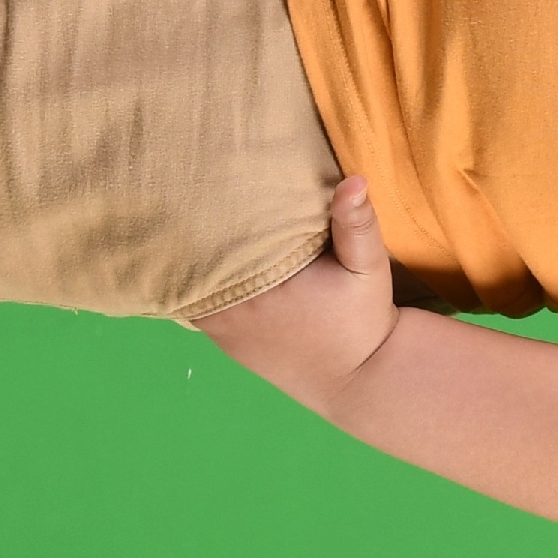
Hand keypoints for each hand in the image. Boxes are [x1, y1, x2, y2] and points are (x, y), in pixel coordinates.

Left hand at [195, 175, 404, 411]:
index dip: (208, 210)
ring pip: (191, 283)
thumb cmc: (361, 319)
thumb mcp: (367, 267)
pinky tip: (199, 261)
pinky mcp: (224, 343)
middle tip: (196, 191)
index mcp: (261, 284)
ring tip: (190, 220)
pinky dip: (197, 284)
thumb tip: (354, 180)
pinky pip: (197, 306)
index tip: (208, 181)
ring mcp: (222, 331)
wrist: (357, 378)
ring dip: (193, 259)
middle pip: (195, 260)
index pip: (215, 240)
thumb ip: (356, 224)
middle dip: (196, 230)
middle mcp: (231, 310)